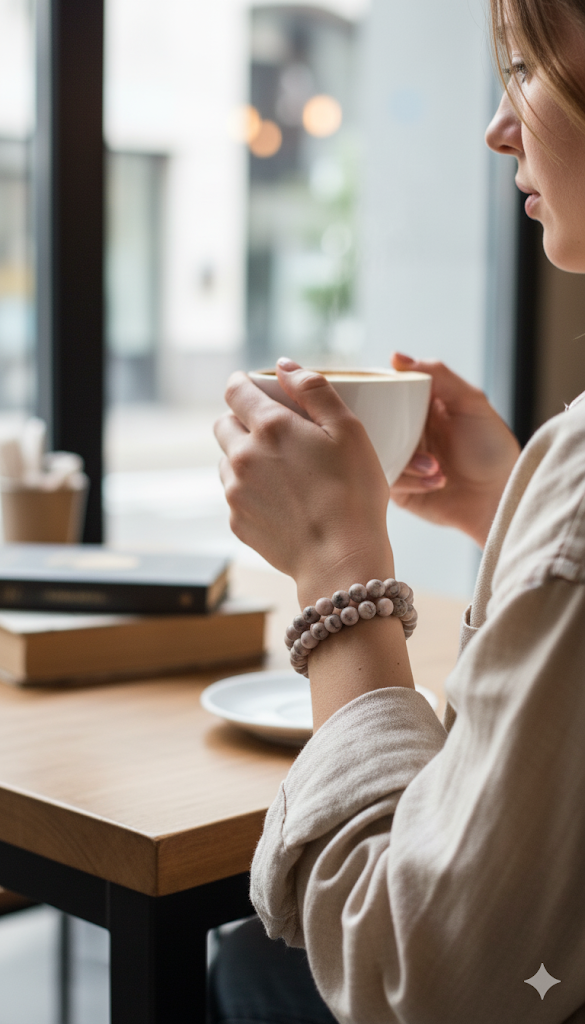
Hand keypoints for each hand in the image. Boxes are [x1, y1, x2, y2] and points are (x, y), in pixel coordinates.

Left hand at [214, 359, 393, 601]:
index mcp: (270, 427)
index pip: (235, 390)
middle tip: (273, 431)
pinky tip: (283, 502)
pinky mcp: (237, 522)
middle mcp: (242, 456)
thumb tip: (284, 366)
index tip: (253, 386)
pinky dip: (252, 491)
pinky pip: (236, 495)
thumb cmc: (353, 495)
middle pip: (223, 424)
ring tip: (282, 472)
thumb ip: (314, 390)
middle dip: (241, 420)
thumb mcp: (349, 430)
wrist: (341, 561)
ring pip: (227, 461)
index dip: (242, 383)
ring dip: (245, 458)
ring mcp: (235, 492)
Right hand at [390, 353, 520, 547]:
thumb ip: (439, 375)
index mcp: (419, 407)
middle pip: (373, 423)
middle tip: (409, 436)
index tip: (371, 395)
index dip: (374, 392)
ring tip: (435, 466)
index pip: (384, 392)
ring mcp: (400, 460)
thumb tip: (395, 357)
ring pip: (377, 453)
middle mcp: (405, 432)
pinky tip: (437, 481)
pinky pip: (386, 480)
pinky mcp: (399, 489)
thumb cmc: (492, 449)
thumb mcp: (471, 403)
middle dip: (386, 430)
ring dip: (406, 460)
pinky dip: (410, 481)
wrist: (499, 499)